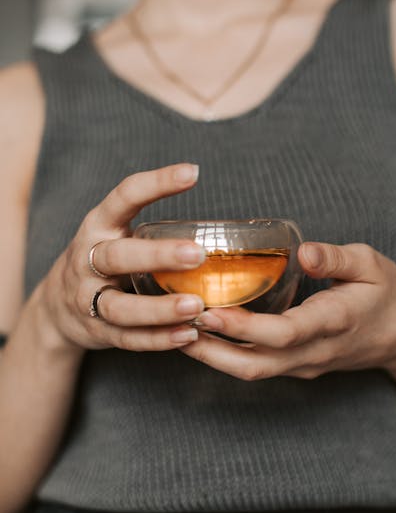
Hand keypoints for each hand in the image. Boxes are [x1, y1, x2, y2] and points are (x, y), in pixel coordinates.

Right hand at [38, 163, 206, 353]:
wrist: (56, 308)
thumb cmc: (104, 262)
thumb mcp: (117, 235)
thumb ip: (156, 230)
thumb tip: (224, 228)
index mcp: (99, 226)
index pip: (125, 196)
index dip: (157, 183)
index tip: (193, 173)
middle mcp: (87, 260)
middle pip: (117, 256)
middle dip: (157, 255)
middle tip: (197, 254)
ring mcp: (88, 298)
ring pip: (119, 306)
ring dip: (159, 308)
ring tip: (196, 306)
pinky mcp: (96, 331)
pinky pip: (127, 338)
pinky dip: (158, 339)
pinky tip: (188, 334)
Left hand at [178, 241, 395, 380]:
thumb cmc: (387, 294)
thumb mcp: (372, 264)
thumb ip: (338, 258)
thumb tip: (304, 251)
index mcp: (334, 322)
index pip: (284, 333)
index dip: (244, 328)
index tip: (209, 311)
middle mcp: (315, 351)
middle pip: (256, 365)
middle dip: (212, 352)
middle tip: (174, 326)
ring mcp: (306, 365)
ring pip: (253, 372)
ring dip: (213, 358)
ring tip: (176, 332)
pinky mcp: (298, 367)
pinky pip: (258, 367)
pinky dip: (227, 357)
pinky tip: (204, 335)